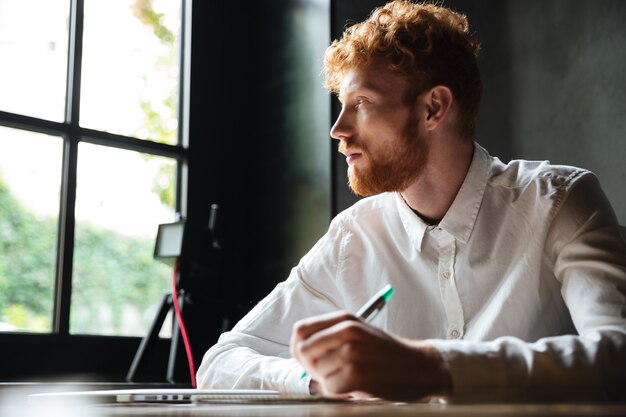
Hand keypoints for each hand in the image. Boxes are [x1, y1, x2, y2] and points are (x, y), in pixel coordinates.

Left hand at [290, 311, 451, 400]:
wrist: (419, 366)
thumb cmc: (386, 353)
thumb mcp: (359, 333)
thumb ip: (330, 336)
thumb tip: (299, 350)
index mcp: (344, 319)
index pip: (300, 330)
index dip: (300, 347)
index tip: (310, 358)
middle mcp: (346, 331)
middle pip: (303, 352)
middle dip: (312, 367)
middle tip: (331, 372)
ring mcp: (352, 353)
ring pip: (317, 372)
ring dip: (329, 380)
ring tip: (350, 378)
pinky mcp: (357, 374)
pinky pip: (330, 388)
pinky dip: (339, 392)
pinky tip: (355, 387)